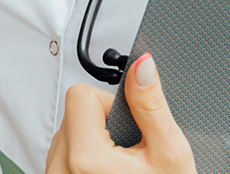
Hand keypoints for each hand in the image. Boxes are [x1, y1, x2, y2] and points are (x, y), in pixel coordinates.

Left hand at [46, 54, 194, 173]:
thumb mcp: (168, 152)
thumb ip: (152, 104)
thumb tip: (143, 65)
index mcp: (85, 158)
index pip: (80, 94)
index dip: (111, 104)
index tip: (128, 129)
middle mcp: (60, 170)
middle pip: (73, 113)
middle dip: (102, 123)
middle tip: (128, 151)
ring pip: (66, 134)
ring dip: (92, 141)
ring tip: (118, 166)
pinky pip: (62, 156)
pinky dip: (82, 159)